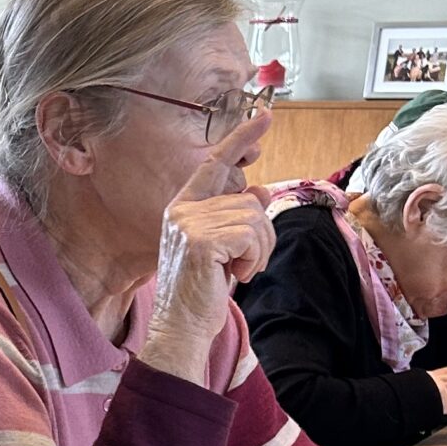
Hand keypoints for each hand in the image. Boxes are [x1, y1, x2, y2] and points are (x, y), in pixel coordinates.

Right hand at [139, 116, 274, 376]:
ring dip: (259, 249)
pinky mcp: (200, 240)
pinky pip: (250, 235)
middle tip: (248, 264)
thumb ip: (236, 219)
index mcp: (184, 208)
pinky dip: (254, 257)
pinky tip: (238, 274)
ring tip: (241, 270)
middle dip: (262, 236)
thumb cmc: (201, 292)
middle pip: (249, 201)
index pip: (215, 163)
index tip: (264, 116)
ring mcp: (188, 223)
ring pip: (254, 217)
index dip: (240, 139)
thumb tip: (260, 191)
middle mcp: (182, 210)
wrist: (182, 328)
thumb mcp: (223, 249)